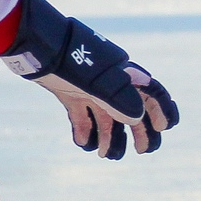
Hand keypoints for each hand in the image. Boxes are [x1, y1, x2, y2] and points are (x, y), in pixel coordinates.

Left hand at [0, 0, 178, 159]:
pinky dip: (84, 129)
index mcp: (123, 74)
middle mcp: (110, 81)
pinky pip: (82, 115)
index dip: (161, 110)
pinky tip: (83, 142)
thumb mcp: (96, 83)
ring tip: (105, 154)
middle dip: (138, 131)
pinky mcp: (70, 92)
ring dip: (109, 136)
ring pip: (106, 116)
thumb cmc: (70, 61)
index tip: (165, 128)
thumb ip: (118, 100)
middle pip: (131, 109)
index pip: (150, 92)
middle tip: (143, 151)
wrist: (35, 46)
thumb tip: (138, 119)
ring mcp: (89, 87)